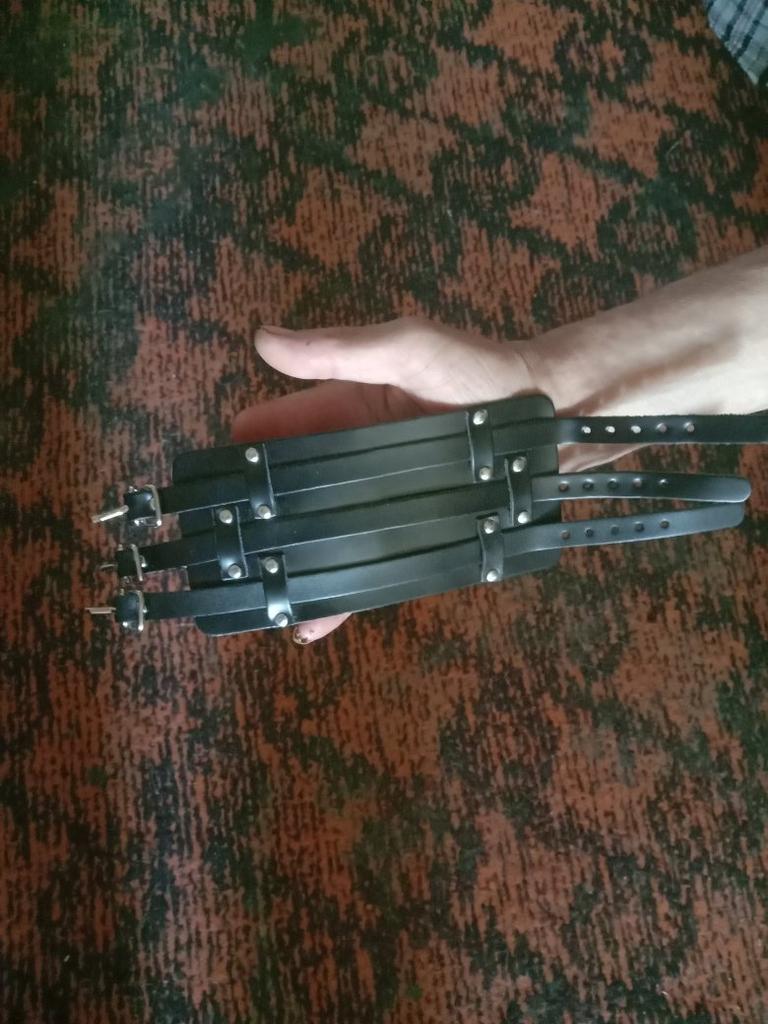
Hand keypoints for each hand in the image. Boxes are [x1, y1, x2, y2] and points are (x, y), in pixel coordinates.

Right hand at [232, 317, 537, 643]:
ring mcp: (382, 501)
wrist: (549, 419)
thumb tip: (264, 341)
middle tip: (220, 555)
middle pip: (294, 496)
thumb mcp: (407, 348)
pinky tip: (311, 622)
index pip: (277, 434)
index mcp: (343, 410)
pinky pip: (367, 566)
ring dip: (291, 567)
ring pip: (325, 538)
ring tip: (255, 599)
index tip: (210, 487)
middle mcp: (355, 461)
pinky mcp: (410, 534)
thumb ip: (341, 350)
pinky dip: (339, 593)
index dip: (243, 456)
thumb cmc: (478, 372)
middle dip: (259, 523)